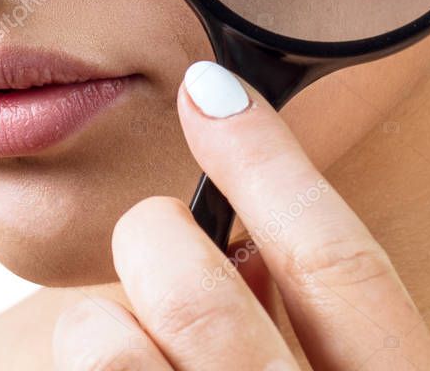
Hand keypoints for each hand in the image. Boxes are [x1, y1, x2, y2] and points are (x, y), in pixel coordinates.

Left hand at [52, 60, 429, 369]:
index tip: (210, 86)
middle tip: (161, 237)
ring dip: (104, 322)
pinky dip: (89, 360)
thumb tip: (252, 241)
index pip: (341, 266)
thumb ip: (323, 323)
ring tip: (130, 339)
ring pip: (109, 348)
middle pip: (200, 294)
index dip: (270, 162)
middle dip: (158, 237)